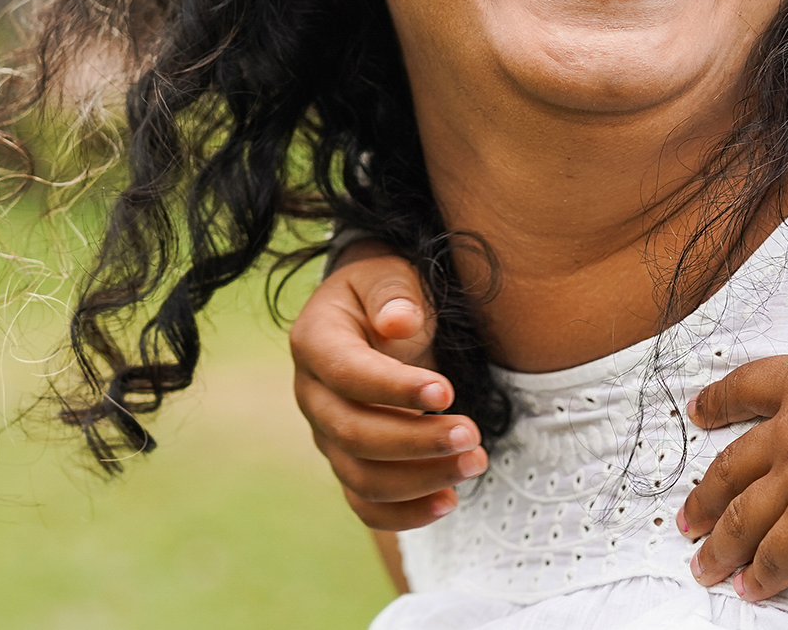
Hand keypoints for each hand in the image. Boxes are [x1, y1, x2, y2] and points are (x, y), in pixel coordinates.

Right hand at [290, 243, 486, 528]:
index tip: (447, 391)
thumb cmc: (386, 293)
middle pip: (352, 434)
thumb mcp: (389, 274)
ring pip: (361, 476)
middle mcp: (312, 395)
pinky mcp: (349, 463)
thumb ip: (393, 293)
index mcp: (314, 341)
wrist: (376, 317)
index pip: (346, 374)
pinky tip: (450, 500)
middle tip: (473, 435)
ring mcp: (327, 436)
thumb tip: (398, 321)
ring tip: (476, 462)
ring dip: (420, 479)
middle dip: (416, 441)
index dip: (393, 388)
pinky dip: (405, 513)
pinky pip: (367, 503)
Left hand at [677, 289, 787, 599]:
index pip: (747, 390)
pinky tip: (751, 588)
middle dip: (707, 495)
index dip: (719, 403)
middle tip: (687, 516)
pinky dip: (763, 575)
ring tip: (705, 565)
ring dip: (722, 544)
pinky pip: (780, 554)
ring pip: (744, 516)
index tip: (698, 412)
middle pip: (732, 467)